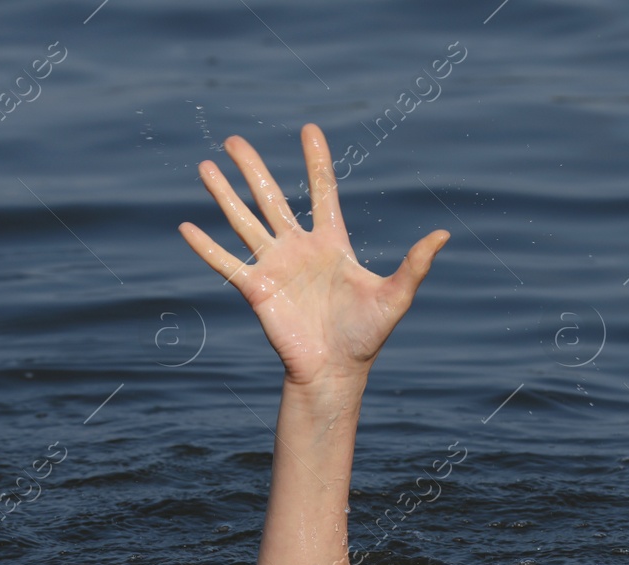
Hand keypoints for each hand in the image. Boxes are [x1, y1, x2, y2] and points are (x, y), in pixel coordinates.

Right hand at [179, 123, 448, 390]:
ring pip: (243, 221)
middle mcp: (298, 249)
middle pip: (271, 198)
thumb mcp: (396, 296)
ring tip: (204, 167)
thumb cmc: (366, 336)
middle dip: (252, 168)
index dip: (316, 161)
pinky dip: (206, 246)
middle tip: (232, 140)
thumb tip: (443, 235)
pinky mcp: (256, 290)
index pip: (322, 192)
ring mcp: (274, 267)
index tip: (308, 129)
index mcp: (331, 243)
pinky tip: (186, 225)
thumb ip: (415, 264)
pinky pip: (226, 263)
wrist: (335, 372)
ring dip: (223, 194)